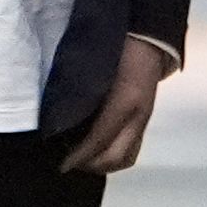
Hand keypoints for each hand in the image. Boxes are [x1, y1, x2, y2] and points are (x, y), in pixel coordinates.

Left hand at [60, 38, 170, 175]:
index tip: (60, 165)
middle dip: (90, 165)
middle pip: (115, 157)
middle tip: (68, 162)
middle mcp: (137, 118)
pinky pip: (130, 150)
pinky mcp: (144, 121)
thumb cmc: (115, 51)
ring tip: (82, 159)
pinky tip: (96, 150)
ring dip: (103, 165)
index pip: (99, 140)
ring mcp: (143, 121)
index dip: (79, 156)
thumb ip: (78, 98)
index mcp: (124, 103)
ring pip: (126, 158)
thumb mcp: (92, 72)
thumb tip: (59, 124)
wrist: (147, 41)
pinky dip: (112, 157)